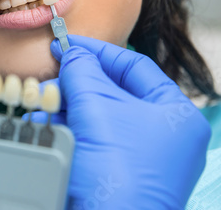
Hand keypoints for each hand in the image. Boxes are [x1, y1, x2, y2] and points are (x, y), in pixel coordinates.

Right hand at [26, 35, 210, 209]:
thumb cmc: (116, 170)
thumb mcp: (97, 108)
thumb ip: (83, 71)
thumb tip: (73, 54)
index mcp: (177, 115)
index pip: (136, 67)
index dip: (98, 51)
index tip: (67, 43)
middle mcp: (166, 137)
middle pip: (116, 94)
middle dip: (78, 84)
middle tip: (52, 75)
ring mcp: (144, 160)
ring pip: (102, 120)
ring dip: (69, 108)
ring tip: (43, 102)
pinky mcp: (120, 177)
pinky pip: (95, 143)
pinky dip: (72, 132)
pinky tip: (47, 126)